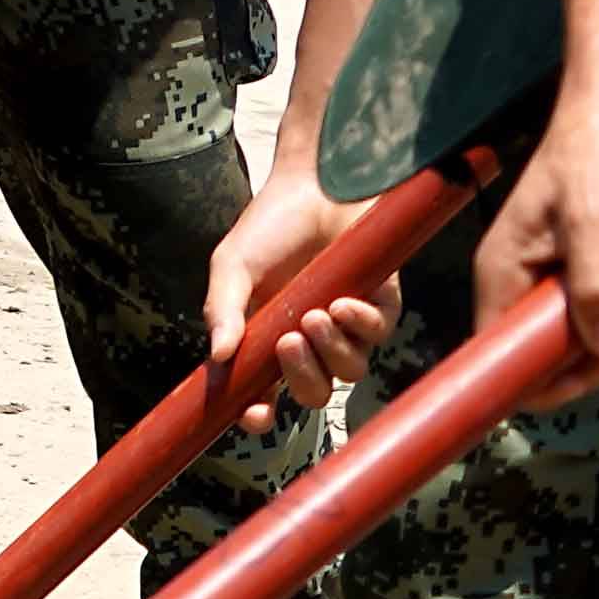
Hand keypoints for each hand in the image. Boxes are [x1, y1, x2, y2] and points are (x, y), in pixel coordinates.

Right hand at [201, 165, 393, 430]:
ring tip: (314, 315)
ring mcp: (346, 326)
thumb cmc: (270, 224)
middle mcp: (308, 340)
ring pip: (349, 371)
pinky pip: (378, 335)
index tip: (253, 415)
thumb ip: (222, 310)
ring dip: (331, 351)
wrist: (316, 183)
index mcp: (266, 339)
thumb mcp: (231, 266)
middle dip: (301, 379)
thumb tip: (217, 357)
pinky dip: (359, 325)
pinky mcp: (381, 305)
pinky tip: (342, 303)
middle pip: (312, 392)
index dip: (258, 413)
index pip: (262, 392)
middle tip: (287, 343)